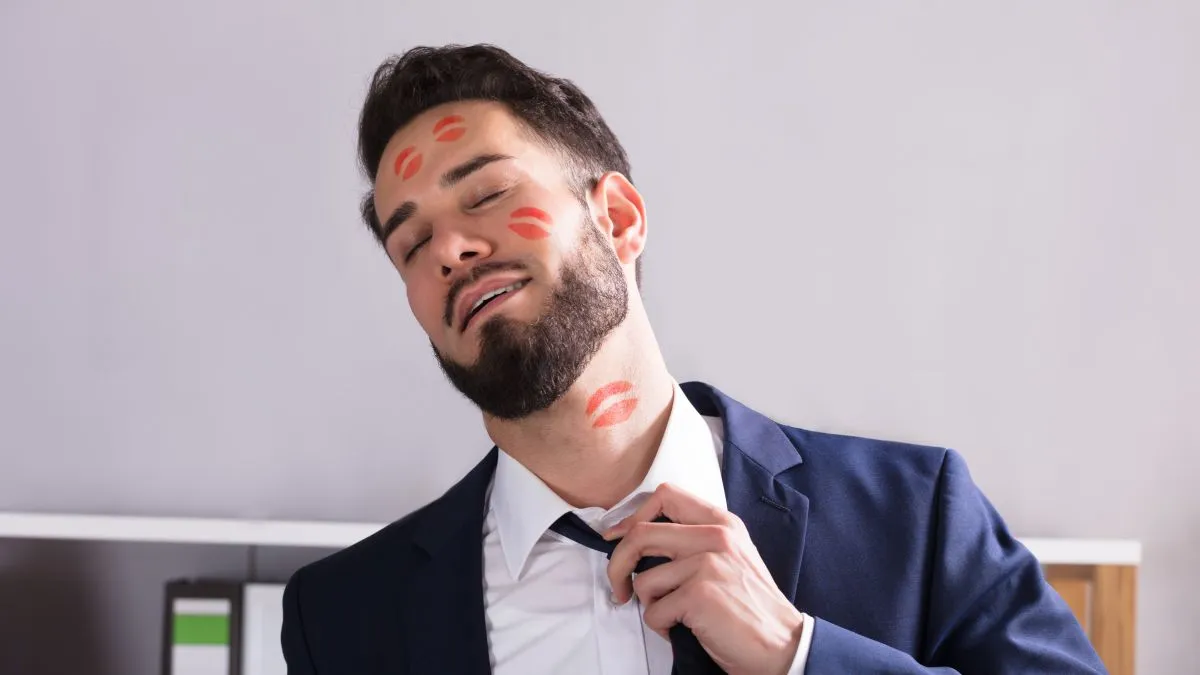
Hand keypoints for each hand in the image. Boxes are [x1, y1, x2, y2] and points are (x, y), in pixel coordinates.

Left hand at [603, 483, 804, 674]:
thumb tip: (641, 537)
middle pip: (640, 533)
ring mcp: (707, 565)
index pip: (665, 496)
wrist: (782, 645)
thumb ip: (695, 539)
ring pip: (643, 580)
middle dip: (617, 563)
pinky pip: (653, 612)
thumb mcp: (732, 555)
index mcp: (721, 523)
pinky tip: (686, 630)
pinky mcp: (699, 595)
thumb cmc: (752, 606)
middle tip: (619, 586)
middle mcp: (715, 537)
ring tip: (674, 616)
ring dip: (649, 605)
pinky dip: (662, 628)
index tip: (618, 537)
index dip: (633, 517)